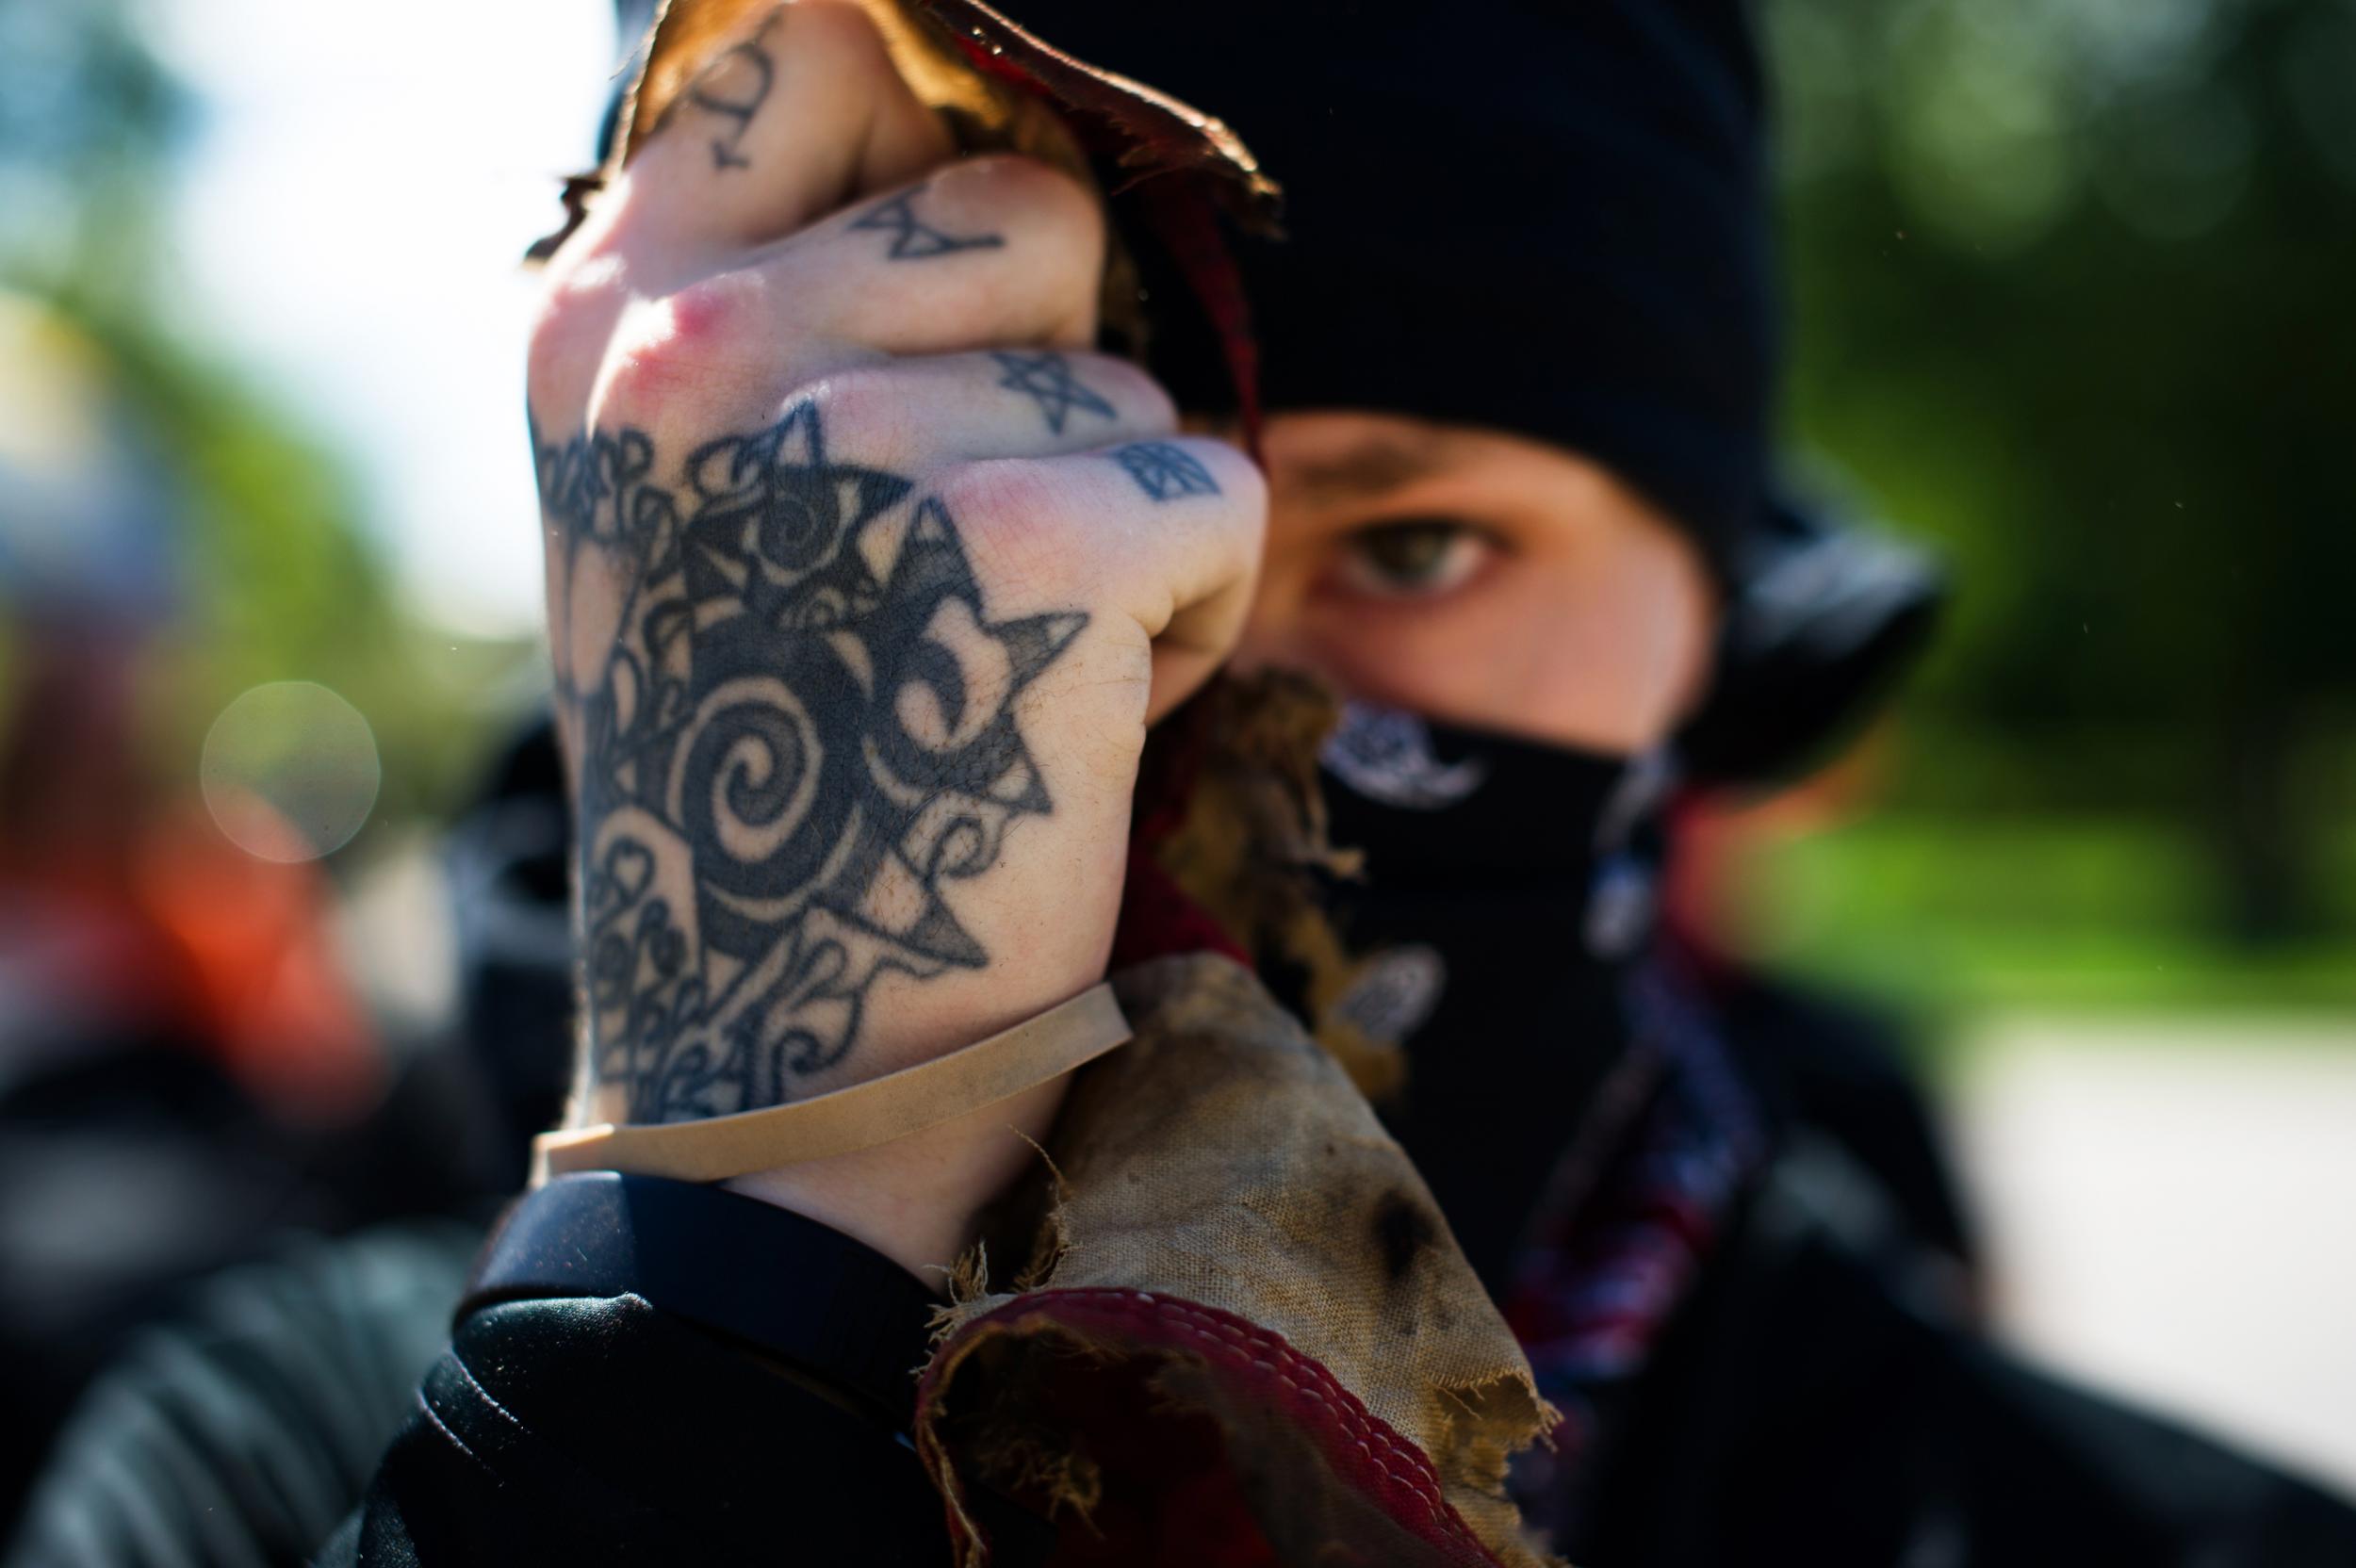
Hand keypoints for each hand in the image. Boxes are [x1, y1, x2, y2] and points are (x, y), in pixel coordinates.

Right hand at [525, 1, 1263, 1266]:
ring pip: (1128, 366)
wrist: (784, 1070)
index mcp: (602, 324)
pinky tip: (1068, 720)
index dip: (923, 143)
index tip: (951, 276)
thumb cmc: (767, 781)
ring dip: (1114, 510)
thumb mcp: (683, 516)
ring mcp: (854, 437)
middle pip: (1022, 204)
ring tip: (996, 657)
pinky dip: (1184, 615)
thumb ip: (775, 312)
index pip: (804, 46)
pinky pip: (1211, 487)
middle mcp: (700, 350)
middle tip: (956, 557)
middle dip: (1046, 372)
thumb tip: (965, 147)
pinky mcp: (1026, 538)